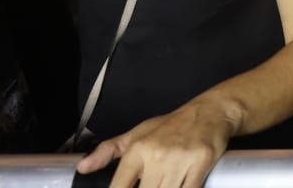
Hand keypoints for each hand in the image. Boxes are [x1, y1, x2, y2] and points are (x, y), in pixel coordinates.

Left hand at [76, 95, 236, 187]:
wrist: (210, 111)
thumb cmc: (172, 126)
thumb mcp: (137, 134)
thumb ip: (108, 152)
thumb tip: (82, 167)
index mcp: (137, 149)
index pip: (119, 186)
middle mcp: (156, 154)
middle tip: (154, 184)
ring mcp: (179, 160)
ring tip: (166, 184)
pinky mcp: (200, 163)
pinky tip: (180, 185)